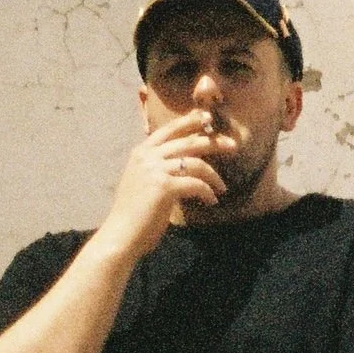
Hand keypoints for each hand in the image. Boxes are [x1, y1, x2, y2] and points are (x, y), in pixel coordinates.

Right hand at [98, 112, 230, 261]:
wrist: (121, 235)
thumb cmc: (133, 213)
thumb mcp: (143, 181)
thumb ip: (158, 167)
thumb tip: (184, 161)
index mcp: (141, 152)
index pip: (169, 130)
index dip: (189, 122)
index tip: (207, 118)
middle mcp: (146, 156)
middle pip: (188, 142)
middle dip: (213, 142)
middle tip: (232, 145)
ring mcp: (154, 170)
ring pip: (195, 163)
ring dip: (214, 175)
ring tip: (222, 187)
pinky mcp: (164, 186)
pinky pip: (196, 184)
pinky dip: (207, 192)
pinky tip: (212, 200)